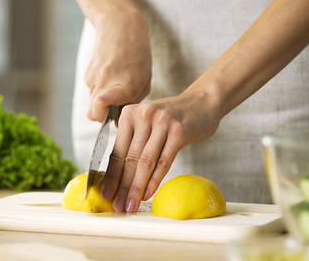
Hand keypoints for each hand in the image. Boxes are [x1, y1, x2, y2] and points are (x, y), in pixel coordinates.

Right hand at [86, 11, 151, 121]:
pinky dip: (101, 89)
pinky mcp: (87, 73)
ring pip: (92, 102)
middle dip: (102, 117)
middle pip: (93, 114)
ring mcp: (93, 78)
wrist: (121, 27)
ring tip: (117, 85)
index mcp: (124, 85)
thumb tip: (116, 122)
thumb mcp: (143, 81)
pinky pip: (93, 90)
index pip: (101, 105)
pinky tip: (111, 75)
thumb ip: (131, 103)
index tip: (110, 118)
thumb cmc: (138, 56)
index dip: (103, 116)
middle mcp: (104, 82)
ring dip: (103, 101)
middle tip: (116, 108)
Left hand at [100, 86, 223, 212]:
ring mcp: (162, 123)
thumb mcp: (148, 122)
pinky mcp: (179, 132)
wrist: (203, 102)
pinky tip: (147, 194)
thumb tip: (119, 176)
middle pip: (130, 159)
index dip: (111, 176)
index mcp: (130, 114)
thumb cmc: (173, 117)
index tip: (106, 194)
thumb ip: (134, 141)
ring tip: (130, 205)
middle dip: (122, 186)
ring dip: (136, 188)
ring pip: (145, 162)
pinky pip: (163, 162)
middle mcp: (143, 116)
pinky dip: (154, 180)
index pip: (118, 151)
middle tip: (118, 206)